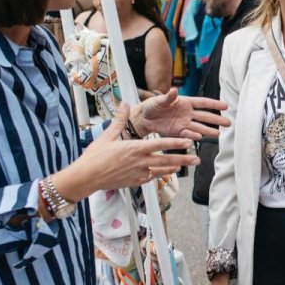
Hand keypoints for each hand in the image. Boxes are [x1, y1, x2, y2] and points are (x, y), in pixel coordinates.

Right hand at [56, 103, 196, 201]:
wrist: (87, 177)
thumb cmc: (95, 156)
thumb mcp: (107, 135)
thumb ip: (120, 119)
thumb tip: (124, 103)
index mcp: (134, 148)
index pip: (160, 144)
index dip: (176, 143)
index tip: (189, 142)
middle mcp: (139, 161)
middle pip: (166, 160)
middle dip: (183, 159)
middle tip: (197, 158)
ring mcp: (138, 173)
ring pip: (161, 170)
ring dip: (176, 167)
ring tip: (187, 165)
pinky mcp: (135, 182)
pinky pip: (152, 177)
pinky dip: (161, 173)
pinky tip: (168, 171)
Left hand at [133, 88, 229, 139]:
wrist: (144, 119)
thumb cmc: (152, 106)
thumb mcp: (159, 100)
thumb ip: (168, 97)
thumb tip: (175, 90)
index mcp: (186, 102)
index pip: (203, 103)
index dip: (214, 104)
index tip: (226, 106)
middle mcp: (187, 113)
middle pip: (205, 116)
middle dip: (217, 120)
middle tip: (228, 123)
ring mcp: (184, 123)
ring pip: (199, 127)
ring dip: (208, 130)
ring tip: (218, 134)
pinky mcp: (178, 132)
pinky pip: (187, 134)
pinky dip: (193, 135)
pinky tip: (199, 137)